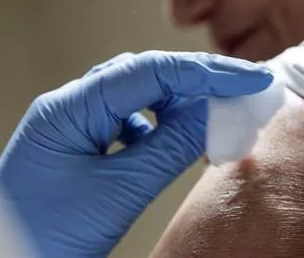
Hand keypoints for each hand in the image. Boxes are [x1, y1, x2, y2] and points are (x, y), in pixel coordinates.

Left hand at [0, 51, 272, 257]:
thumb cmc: (51, 233)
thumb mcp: (121, 191)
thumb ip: (172, 146)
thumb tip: (217, 110)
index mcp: (70, 107)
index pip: (151, 71)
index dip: (207, 72)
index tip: (252, 79)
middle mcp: (70, 105)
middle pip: (145, 76)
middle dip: (197, 82)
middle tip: (246, 92)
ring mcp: (73, 122)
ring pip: (138, 95)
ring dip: (179, 104)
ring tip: (217, 118)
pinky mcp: (79, 142)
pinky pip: (128, 120)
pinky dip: (160, 127)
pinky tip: (176, 142)